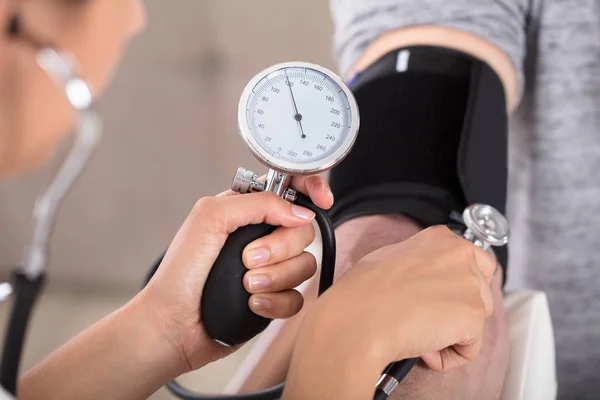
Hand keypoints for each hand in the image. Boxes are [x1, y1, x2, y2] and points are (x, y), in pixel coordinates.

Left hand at [140, 175, 332, 371]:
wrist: (173, 324)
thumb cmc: (180, 272)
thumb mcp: (210, 218)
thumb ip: (258, 204)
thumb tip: (299, 212)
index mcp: (247, 210)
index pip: (291, 189)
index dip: (312, 190)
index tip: (322, 200)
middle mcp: (262, 236)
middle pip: (303, 230)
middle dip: (279, 247)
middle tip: (248, 259)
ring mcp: (271, 268)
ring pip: (305, 265)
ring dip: (275, 277)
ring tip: (245, 284)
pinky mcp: (274, 297)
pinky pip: (298, 297)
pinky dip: (275, 302)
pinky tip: (252, 304)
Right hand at [352, 226, 495, 371]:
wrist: (361, 316)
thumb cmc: (364, 289)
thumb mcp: (391, 257)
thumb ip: (420, 264)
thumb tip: (424, 280)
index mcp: (441, 239)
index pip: (475, 262)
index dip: (457, 286)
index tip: (440, 298)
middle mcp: (461, 257)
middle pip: (480, 291)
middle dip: (457, 309)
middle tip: (426, 319)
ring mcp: (470, 286)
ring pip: (475, 320)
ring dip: (452, 333)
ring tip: (419, 336)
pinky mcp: (472, 317)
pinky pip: (470, 348)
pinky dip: (450, 356)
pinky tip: (424, 352)